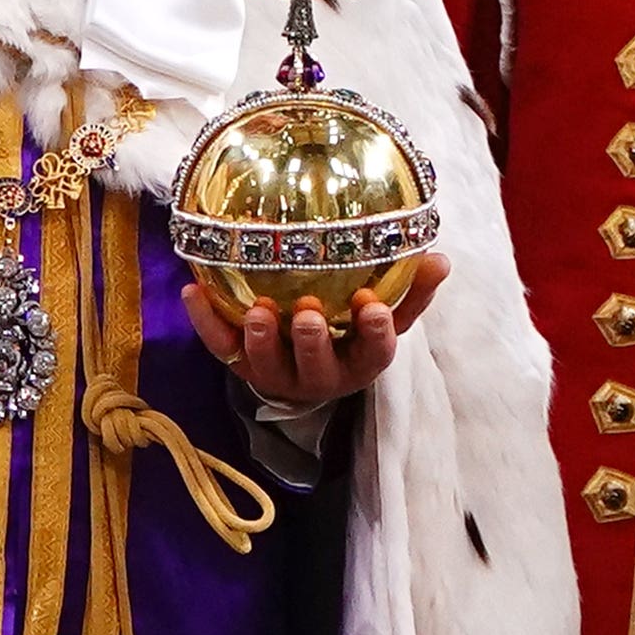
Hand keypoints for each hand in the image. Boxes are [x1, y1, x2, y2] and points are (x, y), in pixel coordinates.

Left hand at [186, 278, 403, 411]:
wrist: (306, 361)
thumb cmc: (352, 331)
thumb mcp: (386, 313)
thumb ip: (412, 290)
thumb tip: (441, 259)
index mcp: (360, 362)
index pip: (375, 352)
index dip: (374, 334)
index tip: (371, 307)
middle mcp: (320, 375)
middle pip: (318, 367)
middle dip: (313, 342)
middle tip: (308, 314)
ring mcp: (278, 373)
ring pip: (267, 366)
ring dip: (262, 340)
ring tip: (259, 312)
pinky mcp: (242, 363)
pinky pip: (221, 346)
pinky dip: (206, 321)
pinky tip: (194, 290)